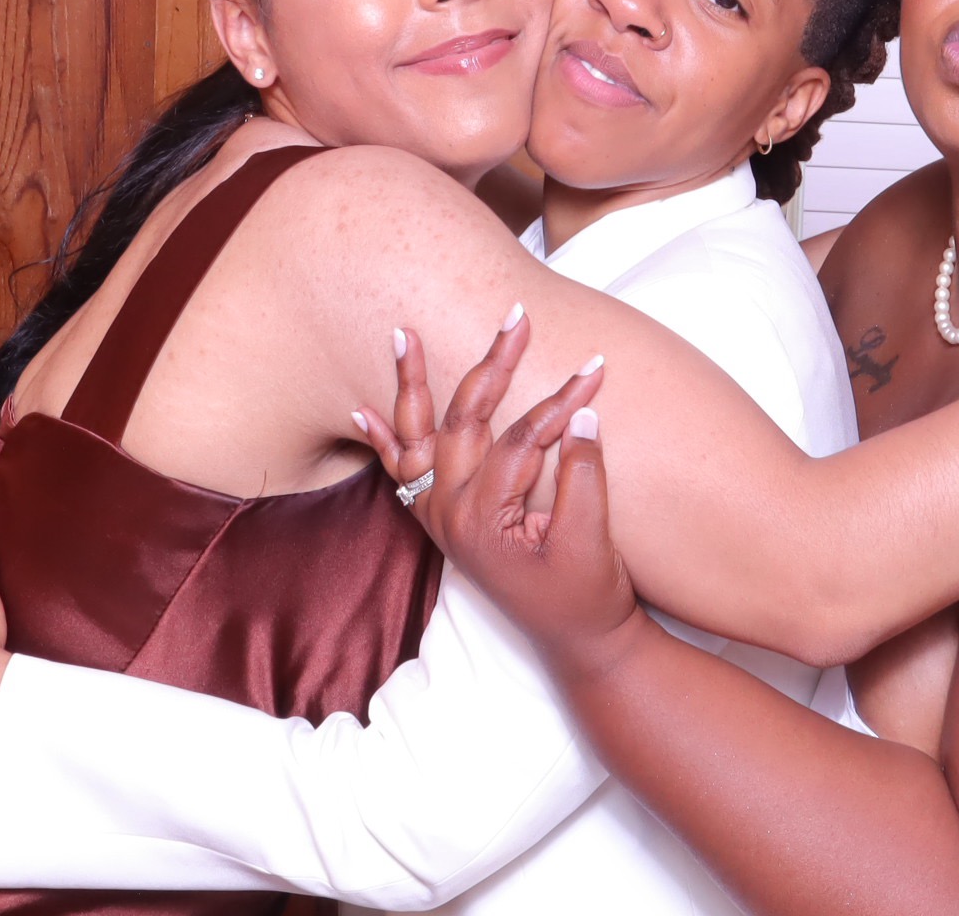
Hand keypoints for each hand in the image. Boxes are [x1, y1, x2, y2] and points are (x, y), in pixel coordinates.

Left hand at [356, 316, 638, 674]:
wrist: (580, 642)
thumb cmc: (587, 595)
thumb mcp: (592, 537)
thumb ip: (584, 473)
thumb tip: (583, 414)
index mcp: (481, 519)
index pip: (521, 439)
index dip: (560, 404)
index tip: (595, 371)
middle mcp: (450, 514)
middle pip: (463, 421)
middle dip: (490, 364)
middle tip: (516, 317)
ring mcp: (443, 517)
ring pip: (422, 436)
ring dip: (413, 385)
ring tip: (401, 334)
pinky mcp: (448, 519)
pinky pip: (405, 472)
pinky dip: (386, 440)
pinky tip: (363, 411)